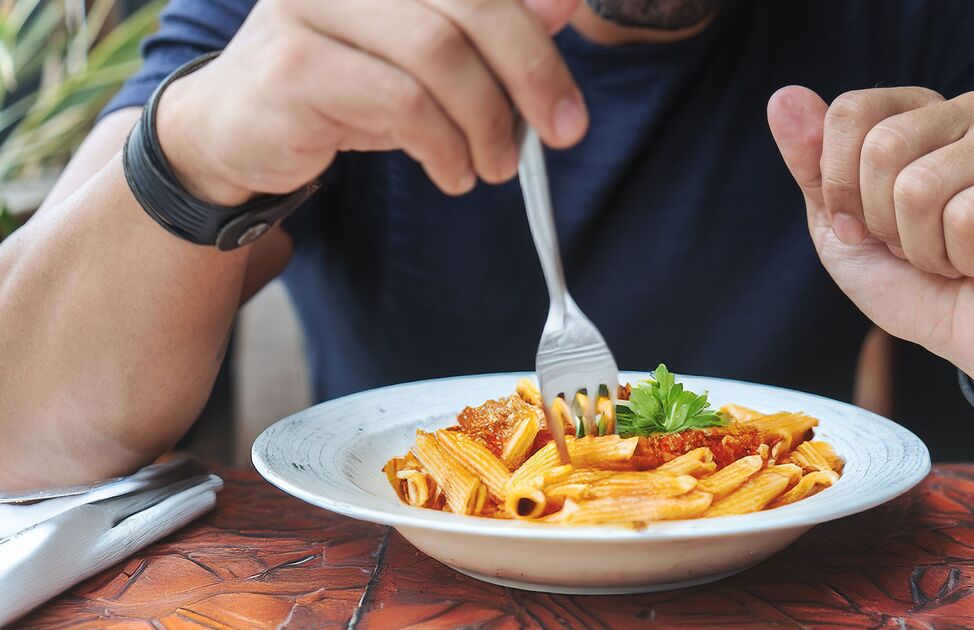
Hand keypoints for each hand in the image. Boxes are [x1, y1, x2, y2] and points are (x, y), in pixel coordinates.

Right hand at [155, 0, 586, 203]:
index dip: (538, 38)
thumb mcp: (427, 59)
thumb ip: (490, 29)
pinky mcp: (294, 63)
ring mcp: (313, 6)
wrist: (235, 129)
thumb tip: (564, 5)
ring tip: (494, 166)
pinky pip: (400, 101)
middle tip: (560, 133)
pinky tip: (451, 172)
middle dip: (531, 76)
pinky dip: (442, 146)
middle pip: (473, 5)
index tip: (570, 106)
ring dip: (485, 122)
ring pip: (439, 53)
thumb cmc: (345, 88)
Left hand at [767, 86, 973, 397]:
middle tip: (920, 249)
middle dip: (883, 223)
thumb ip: (811, 166)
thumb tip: (783, 98)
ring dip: (925, 249)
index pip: (851, 112)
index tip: (869, 227)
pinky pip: (969, 219)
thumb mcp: (840, 229)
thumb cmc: (916, 283)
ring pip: (921, 188)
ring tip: (957, 258)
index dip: (842, 188)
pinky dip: (966, 261)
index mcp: (920, 113)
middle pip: (883, 148)